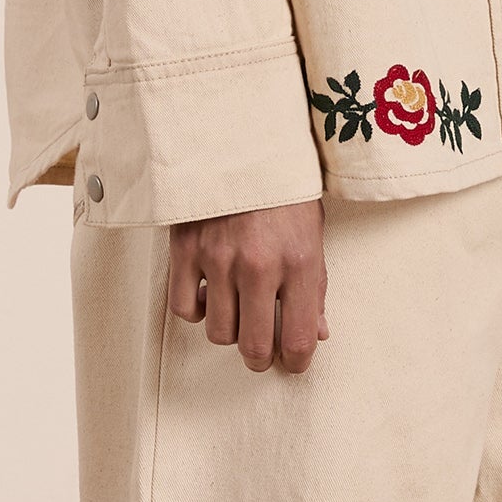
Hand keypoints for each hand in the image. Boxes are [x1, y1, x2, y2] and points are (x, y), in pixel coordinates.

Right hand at [167, 202, 328, 371]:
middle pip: (255, 347)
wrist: (240, 140)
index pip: (300, 338)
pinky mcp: (185, 250)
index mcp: (299, 262)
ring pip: (219, 333)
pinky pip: (184, 309)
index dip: (298, 361)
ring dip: (230, 331)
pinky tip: (209, 296)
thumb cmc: (281, 186)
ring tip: (238, 312)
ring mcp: (218, 260)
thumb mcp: (312, 233)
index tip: (295, 361)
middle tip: (263, 350)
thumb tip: (318, 331)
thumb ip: (314, 287)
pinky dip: (197, 311)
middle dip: (262, 358)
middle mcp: (258, 266)